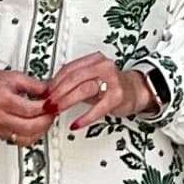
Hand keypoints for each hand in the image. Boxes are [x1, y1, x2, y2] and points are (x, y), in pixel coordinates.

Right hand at [0, 65, 54, 143]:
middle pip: (29, 127)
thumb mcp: (14, 77)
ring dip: (40, 131)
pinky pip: (19, 141)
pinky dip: (31, 135)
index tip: (54, 103)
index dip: (46, 107)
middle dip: (46, 121)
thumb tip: (52, 92)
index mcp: (1, 100)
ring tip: (46, 119)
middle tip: (53, 112)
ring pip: (25, 138)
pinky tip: (36, 127)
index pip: (30, 109)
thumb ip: (35, 85)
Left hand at [45, 51, 159, 134]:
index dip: (54, 82)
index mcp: (95, 59)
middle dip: (57, 92)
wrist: (137, 91)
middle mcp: (104, 66)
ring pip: (84, 89)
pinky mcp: (118, 96)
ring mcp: (112, 80)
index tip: (45, 93)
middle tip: (48, 104)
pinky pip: (98, 108)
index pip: (69, 68)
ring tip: (57, 111)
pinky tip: (76, 124)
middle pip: (74, 78)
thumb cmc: (112, 85)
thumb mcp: (92, 79)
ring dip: (66, 102)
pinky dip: (84, 118)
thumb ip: (74, 82)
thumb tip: (50, 90)